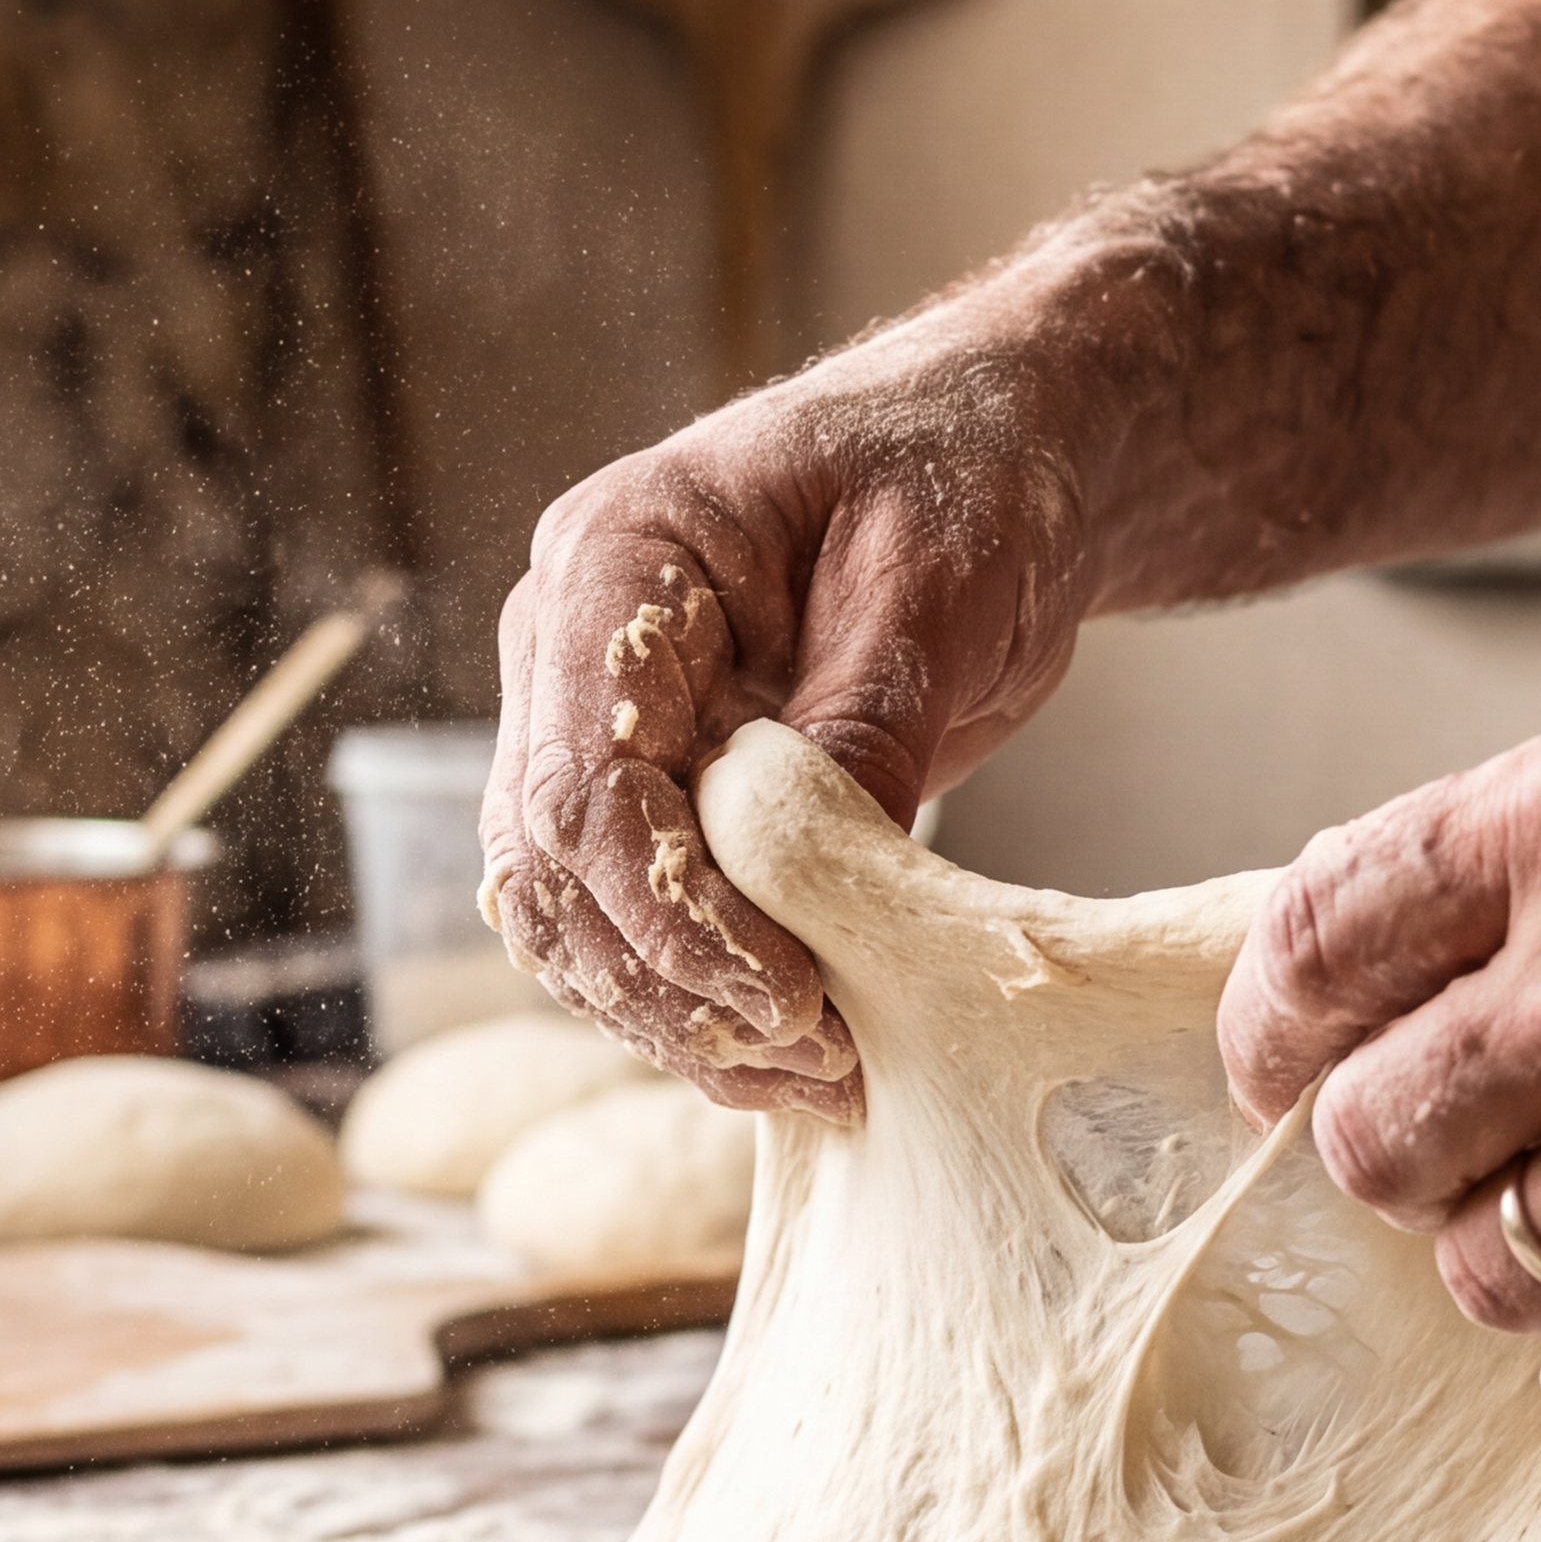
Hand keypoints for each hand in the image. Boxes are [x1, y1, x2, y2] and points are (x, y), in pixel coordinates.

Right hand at [480, 342, 1092, 1111]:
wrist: (988, 461)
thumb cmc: (961, 475)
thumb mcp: (934, 579)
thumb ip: (865, 719)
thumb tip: (822, 880)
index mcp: (615, 560)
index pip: (581, 781)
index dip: (669, 913)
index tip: (789, 996)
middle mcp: (570, 649)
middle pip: (552, 869)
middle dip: (669, 987)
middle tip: (811, 1063)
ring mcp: (597, 724)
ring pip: (567, 916)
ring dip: (673, 1016)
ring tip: (813, 1080)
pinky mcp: (651, 790)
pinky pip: (624, 920)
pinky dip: (692, 999)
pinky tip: (790, 1054)